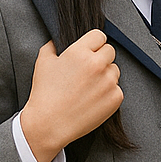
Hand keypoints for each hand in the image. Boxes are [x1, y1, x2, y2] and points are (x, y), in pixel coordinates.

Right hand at [18, 29, 122, 161]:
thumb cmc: (44, 95)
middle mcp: (97, 64)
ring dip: (106, 75)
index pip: (99, 36)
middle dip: (100, 58)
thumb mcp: (43, 63)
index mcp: (80, 52)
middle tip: (88, 71)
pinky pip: (117, 89)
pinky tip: (93, 99)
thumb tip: (58, 39)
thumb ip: (53, 45)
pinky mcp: (115, 98)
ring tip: (88, 88)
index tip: (89, 51)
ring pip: (115, 70)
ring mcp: (108, 82)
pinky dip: (108, 93)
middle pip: (110, 51)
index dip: (93, 43)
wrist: (49, 125)